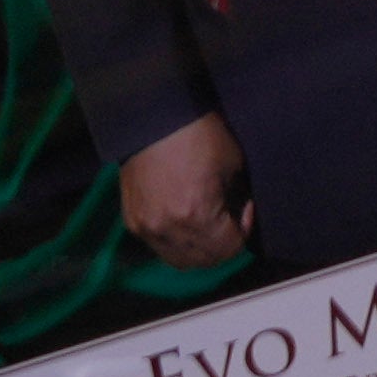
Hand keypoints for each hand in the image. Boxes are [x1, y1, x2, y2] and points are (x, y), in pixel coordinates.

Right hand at [117, 117, 254, 261]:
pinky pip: (159, 246)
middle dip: (222, 245)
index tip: (244, 209)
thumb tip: (238, 215)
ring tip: (207, 224)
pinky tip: (184, 219)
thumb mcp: (232, 166)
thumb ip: (236, 200)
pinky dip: (176, 242)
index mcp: (196, 215)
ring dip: (198, 249)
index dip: (243, 231)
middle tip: (229, 220)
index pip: (229, 249)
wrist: (155, 116)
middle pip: (204, 260)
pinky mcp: (132, 221)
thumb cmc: (198, 134)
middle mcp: (168, 229)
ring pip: (180, 260)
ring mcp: (146, 228)